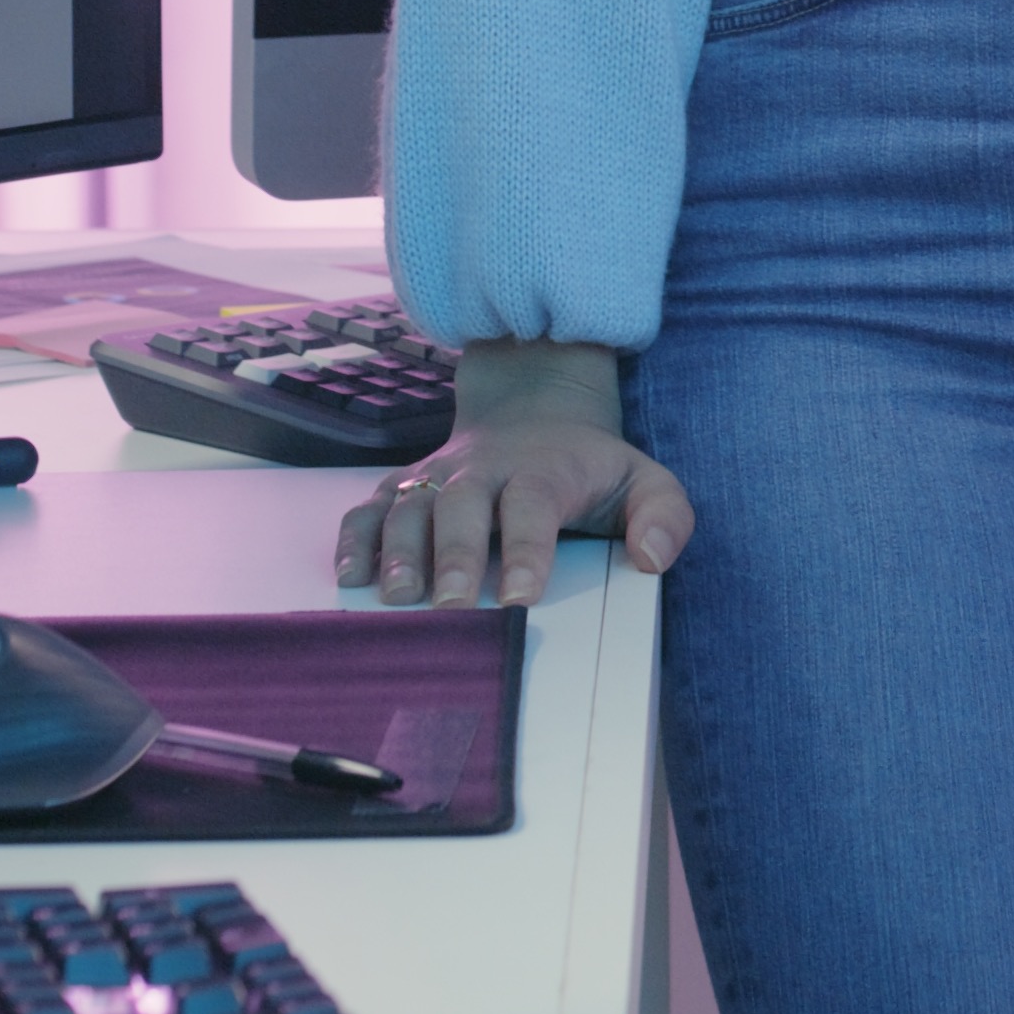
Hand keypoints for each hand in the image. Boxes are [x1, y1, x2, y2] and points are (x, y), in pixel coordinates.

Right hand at [334, 337, 687, 607]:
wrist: (535, 406)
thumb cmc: (590, 465)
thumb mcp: (645, 480)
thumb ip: (664, 516)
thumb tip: (652, 559)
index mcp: (542, 471)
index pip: (533, 505)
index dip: (527, 548)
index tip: (522, 596)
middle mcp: (482, 471)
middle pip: (462, 507)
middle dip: (456, 556)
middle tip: (453, 607)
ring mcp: (437, 477)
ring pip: (409, 506)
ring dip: (399, 551)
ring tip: (396, 597)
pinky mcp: (404, 486)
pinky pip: (370, 509)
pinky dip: (354, 539)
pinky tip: (350, 577)